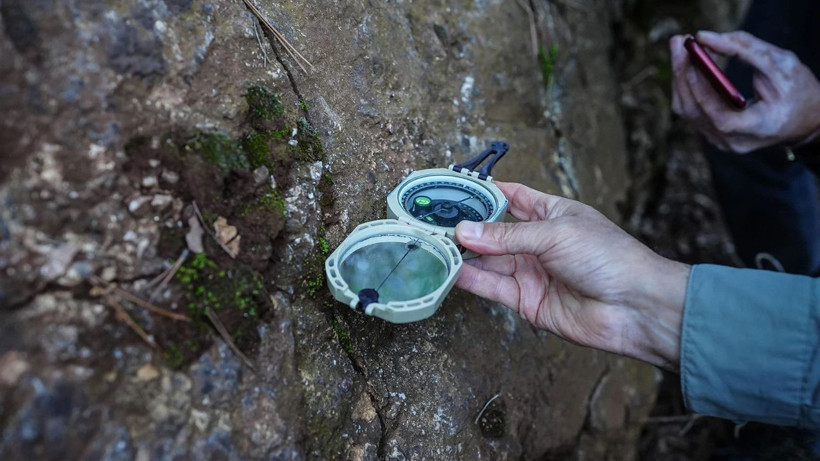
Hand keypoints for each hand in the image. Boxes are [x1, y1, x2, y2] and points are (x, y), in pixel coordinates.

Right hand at [455, 182, 689, 370]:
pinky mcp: (527, 301)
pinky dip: (472, 279)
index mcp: (552, 213)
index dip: (483, 192)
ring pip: (488, 260)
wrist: (635, 307)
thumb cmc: (608, 258)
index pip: (511, 197)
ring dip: (463, 254)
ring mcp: (531, 272)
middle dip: (465, 226)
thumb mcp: (554, 234)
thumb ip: (506, 236)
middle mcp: (538, 242)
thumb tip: (464, 231)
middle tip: (432, 221)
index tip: (452, 188)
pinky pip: (493, 287)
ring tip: (433, 245)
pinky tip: (451, 269)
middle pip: (493, 231)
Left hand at [670, 31, 819, 152]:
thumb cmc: (796, 90)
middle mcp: (736, 141)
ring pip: (688, 112)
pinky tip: (689, 63)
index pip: (722, 120)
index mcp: (760, 128)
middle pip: (696, 113)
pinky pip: (692, 111)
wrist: (802, 119)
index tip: (692, 66)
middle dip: (683, 75)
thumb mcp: (782, 65)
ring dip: (681, 77)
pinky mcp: (714, 134)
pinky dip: (688, 85)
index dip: (703, 94)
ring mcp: (722, 141)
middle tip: (679, 43)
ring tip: (680, 47)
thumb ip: (747, 50)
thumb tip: (705, 38)